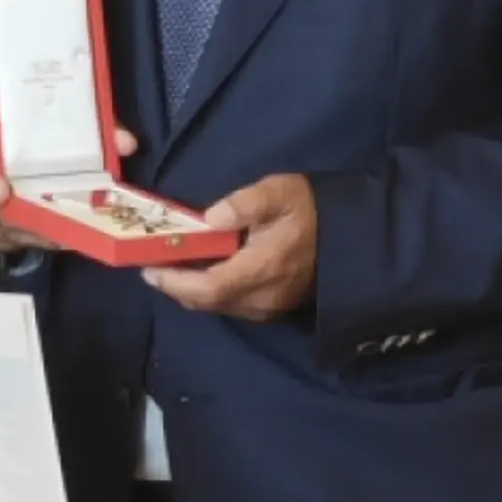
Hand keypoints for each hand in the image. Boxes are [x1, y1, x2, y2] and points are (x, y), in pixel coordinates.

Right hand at [0, 116, 137, 255]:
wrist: (45, 188)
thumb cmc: (51, 150)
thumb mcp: (70, 133)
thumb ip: (95, 132)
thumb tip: (126, 142)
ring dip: (5, 217)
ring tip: (28, 223)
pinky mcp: (1, 230)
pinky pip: (11, 237)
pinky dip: (35, 236)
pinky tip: (55, 237)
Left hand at [143, 173, 316, 320]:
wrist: (351, 234)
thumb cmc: (311, 209)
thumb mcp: (279, 192)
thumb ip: (244, 204)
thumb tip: (209, 217)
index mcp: (262, 269)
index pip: (209, 287)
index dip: (175, 282)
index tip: (149, 269)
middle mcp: (263, 297)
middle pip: (207, 302)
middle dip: (176, 287)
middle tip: (153, 266)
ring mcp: (270, 308)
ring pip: (219, 307)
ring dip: (192, 292)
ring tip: (172, 268)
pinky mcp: (275, 309)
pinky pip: (233, 307)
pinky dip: (211, 294)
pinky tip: (203, 274)